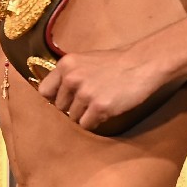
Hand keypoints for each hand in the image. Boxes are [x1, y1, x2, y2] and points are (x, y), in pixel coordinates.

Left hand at [37, 47, 173, 133]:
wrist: (142, 64)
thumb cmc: (114, 63)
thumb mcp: (84, 61)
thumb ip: (69, 75)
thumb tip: (54, 95)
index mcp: (65, 65)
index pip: (44, 91)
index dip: (55, 97)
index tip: (65, 100)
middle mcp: (71, 78)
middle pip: (60, 107)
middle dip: (73, 107)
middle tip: (89, 101)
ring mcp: (85, 93)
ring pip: (73, 118)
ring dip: (85, 115)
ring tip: (100, 103)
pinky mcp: (99, 107)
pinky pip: (87, 125)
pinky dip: (95, 122)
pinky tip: (105, 112)